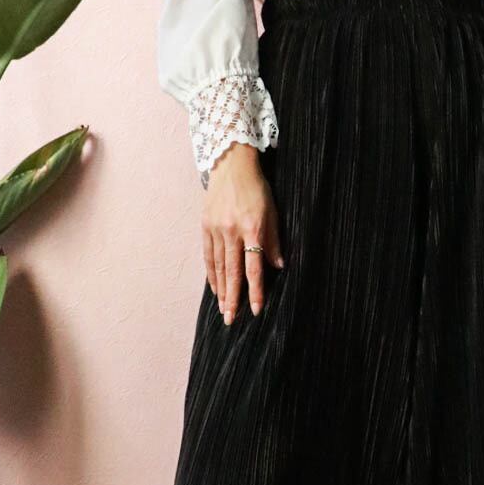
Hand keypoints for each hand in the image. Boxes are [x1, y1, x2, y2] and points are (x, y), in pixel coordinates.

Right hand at [201, 142, 283, 323]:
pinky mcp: (205, 225)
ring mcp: (216, 229)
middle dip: (232, 298)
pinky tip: (214, 287)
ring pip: (219, 266)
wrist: (231, 165)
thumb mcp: (273, 212)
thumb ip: (274, 241)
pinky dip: (211, 273)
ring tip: (223, 309)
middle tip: (230, 319)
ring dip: (221, 290)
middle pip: (233, 271)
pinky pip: (208, 255)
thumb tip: (278, 267)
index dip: (254, 290)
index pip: (254, 267)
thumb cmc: (257, 188)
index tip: (255, 309)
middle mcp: (232, 231)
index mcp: (252, 228)